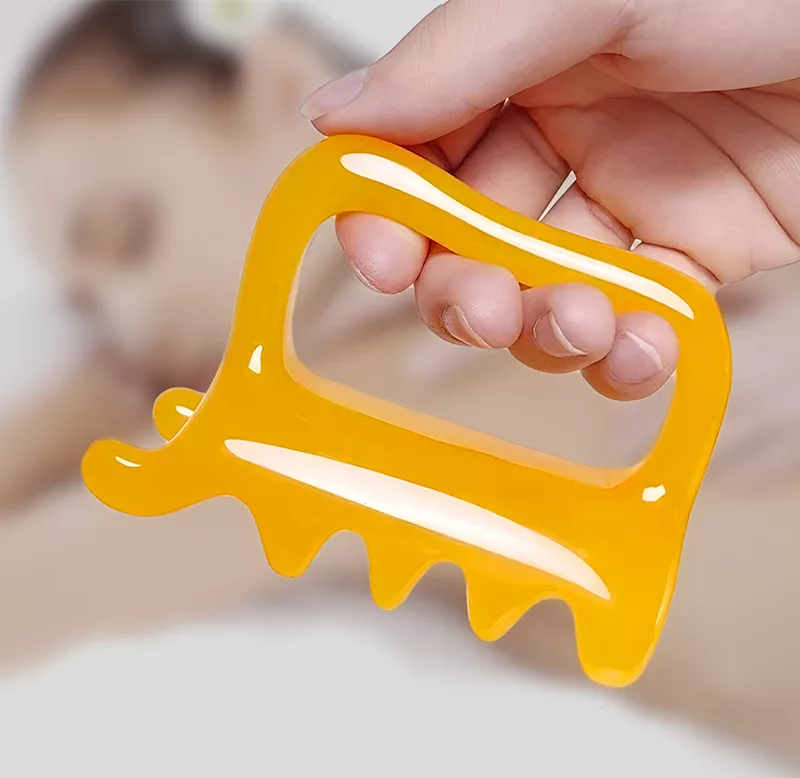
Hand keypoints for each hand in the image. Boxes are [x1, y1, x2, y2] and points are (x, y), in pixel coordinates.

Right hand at [301, 0, 799, 399]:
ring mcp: (626, 203)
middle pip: (471, 243)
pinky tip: (638, 351)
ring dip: (546, 331)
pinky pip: (633, 322)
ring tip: (578, 326)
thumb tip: (335, 120)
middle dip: (466, 292)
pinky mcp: (691, 257)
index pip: (419, 154)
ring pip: (544, 293)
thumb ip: (463, 55)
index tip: (382, 259)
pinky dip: (626, 355)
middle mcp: (564, 137)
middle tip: (482, 311)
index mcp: (521, 66)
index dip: (388, 215)